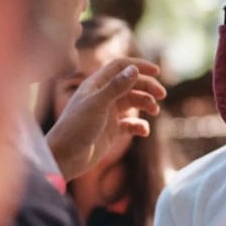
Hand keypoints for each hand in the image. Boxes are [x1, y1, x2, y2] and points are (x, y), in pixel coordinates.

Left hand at [45, 57, 165, 180]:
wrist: (63, 159)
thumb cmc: (76, 128)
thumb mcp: (97, 105)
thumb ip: (116, 86)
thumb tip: (135, 69)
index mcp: (96, 85)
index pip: (120, 67)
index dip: (138, 66)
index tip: (156, 72)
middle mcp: (102, 96)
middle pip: (131, 84)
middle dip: (147, 87)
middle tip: (162, 95)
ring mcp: (107, 113)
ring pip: (133, 102)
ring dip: (146, 104)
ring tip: (154, 111)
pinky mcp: (110, 130)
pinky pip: (131, 124)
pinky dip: (140, 125)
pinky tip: (143, 131)